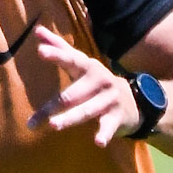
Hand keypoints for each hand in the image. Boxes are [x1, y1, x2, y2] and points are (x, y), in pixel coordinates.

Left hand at [27, 25, 139, 145]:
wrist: (135, 100)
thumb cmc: (96, 82)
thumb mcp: (81, 63)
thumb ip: (60, 48)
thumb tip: (37, 30)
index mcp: (88, 67)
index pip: (71, 59)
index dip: (56, 55)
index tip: (40, 50)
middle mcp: (100, 81)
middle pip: (73, 94)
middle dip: (56, 104)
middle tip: (38, 112)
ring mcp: (109, 100)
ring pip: (87, 110)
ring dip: (70, 118)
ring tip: (54, 125)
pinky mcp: (117, 117)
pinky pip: (109, 126)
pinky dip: (104, 134)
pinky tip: (98, 142)